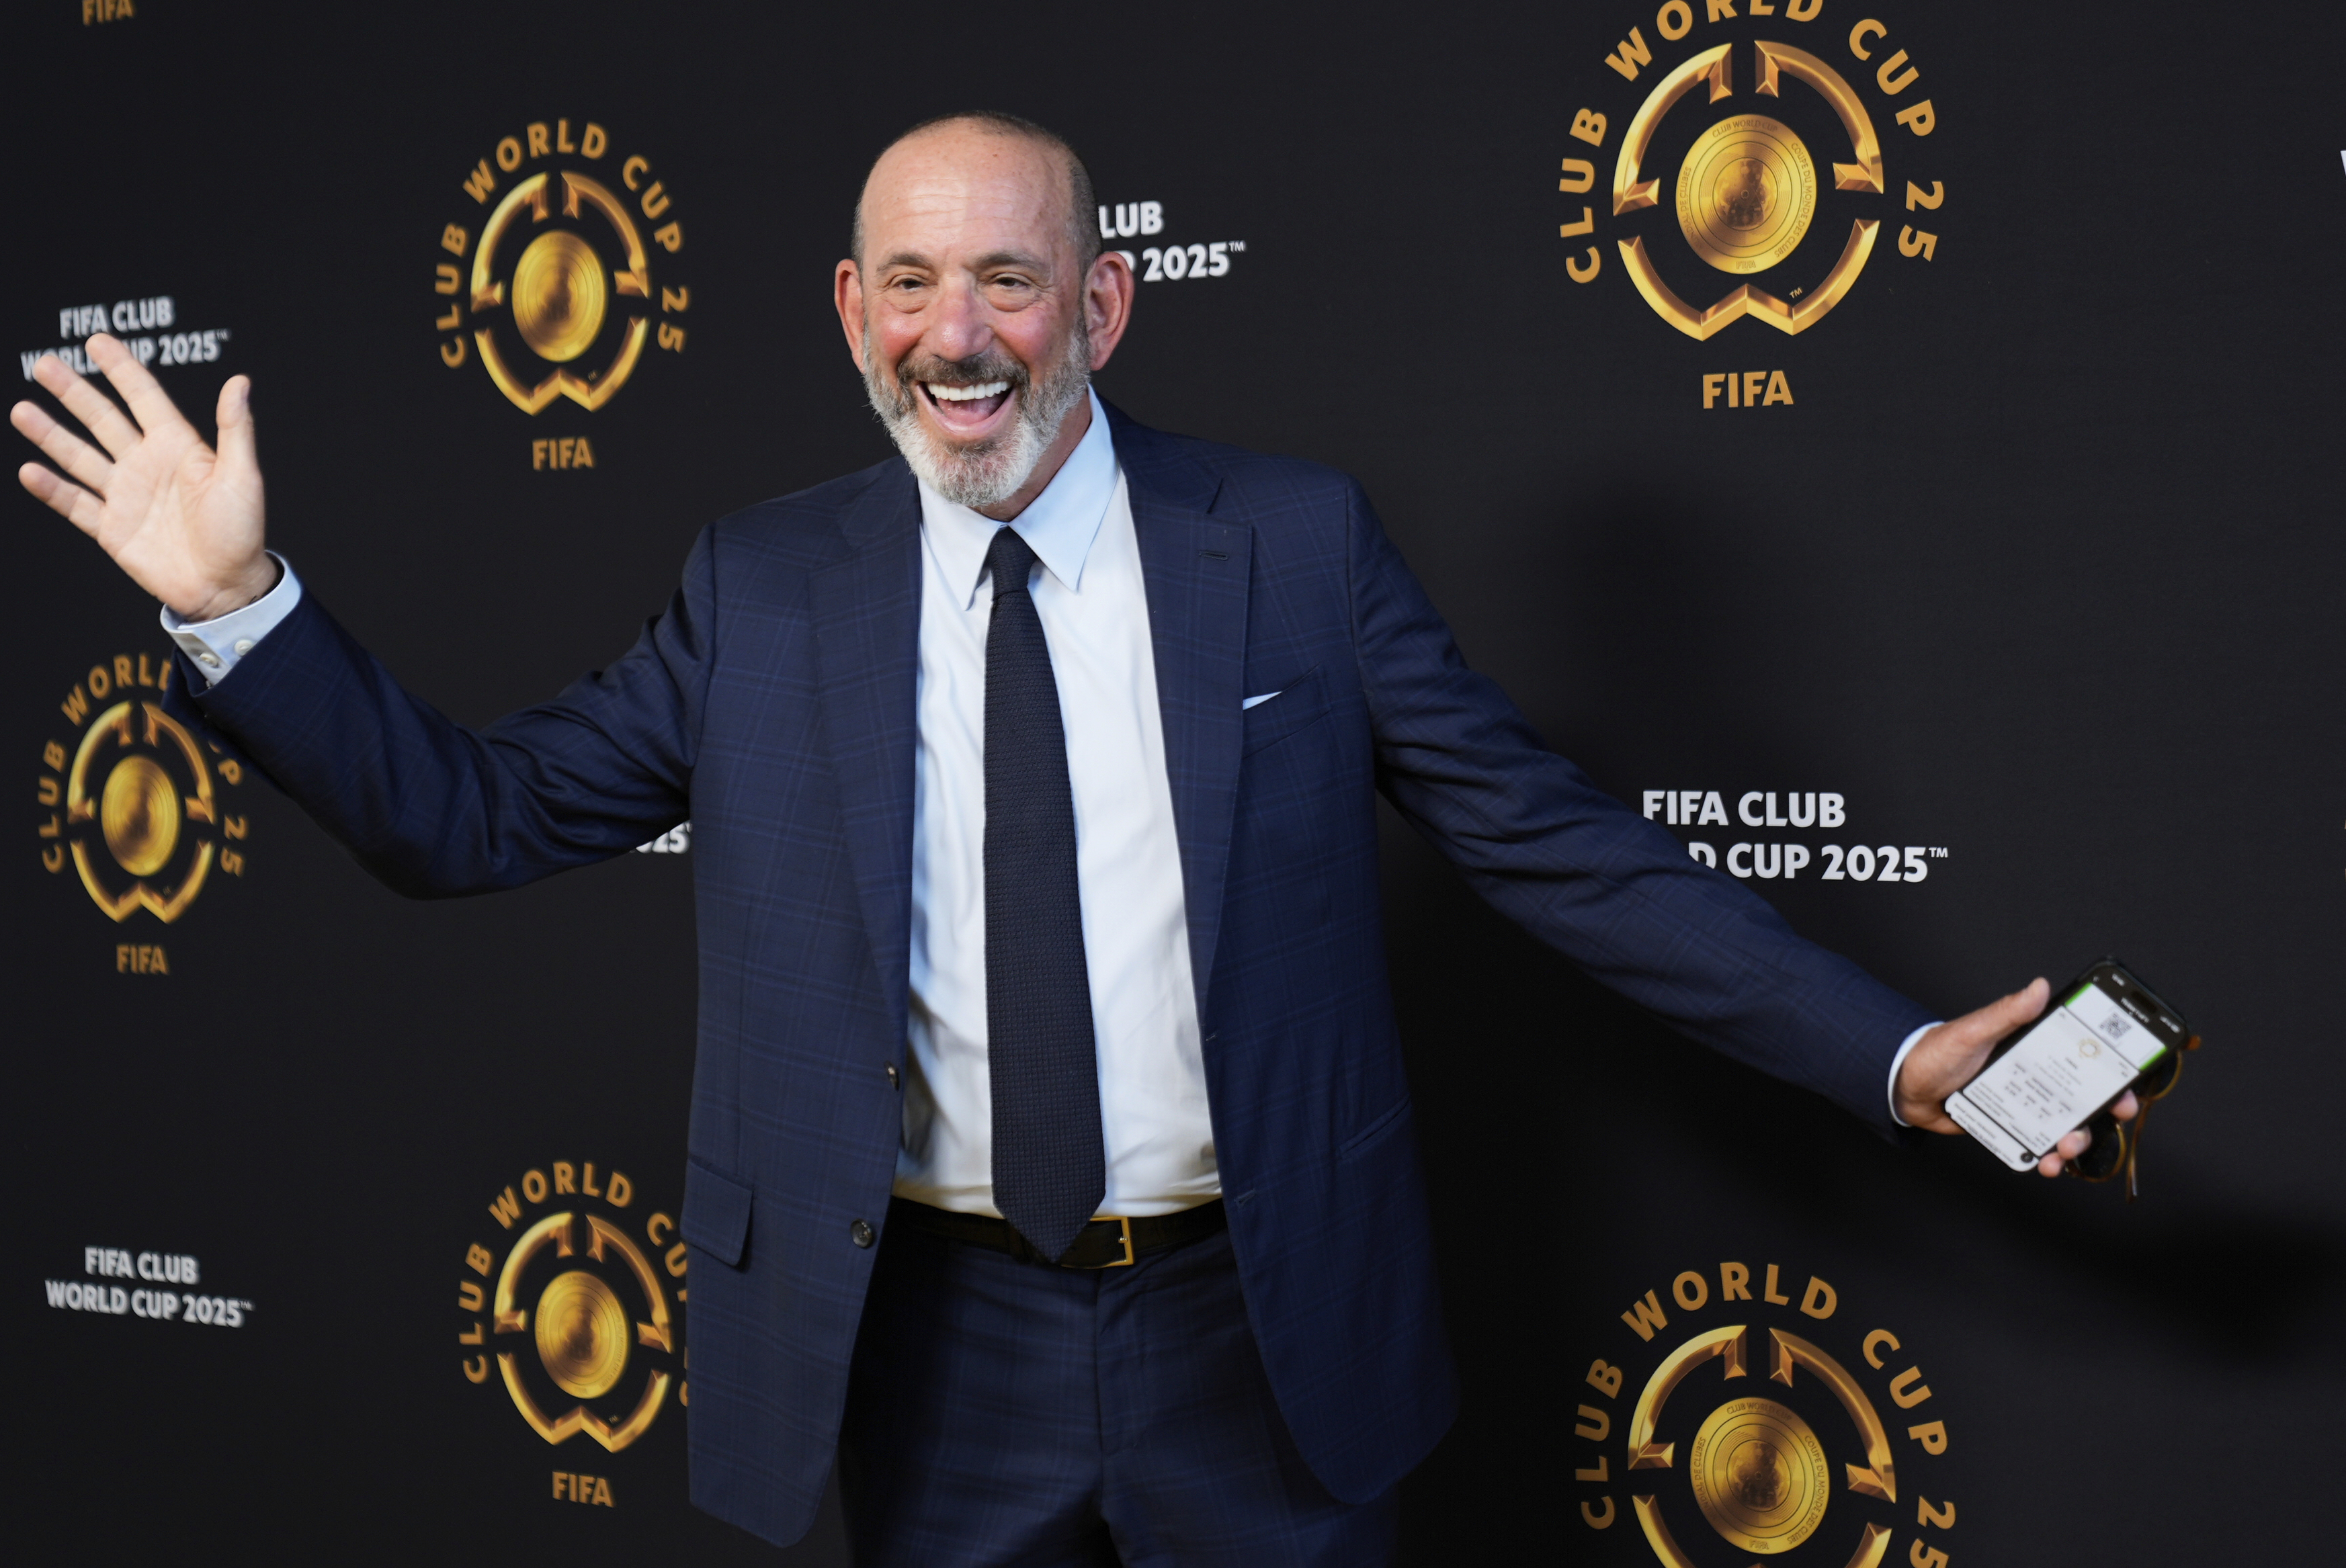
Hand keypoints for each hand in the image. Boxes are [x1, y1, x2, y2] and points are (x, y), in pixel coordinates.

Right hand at [12, 333, 272, 621]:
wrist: (227, 587)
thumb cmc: (242, 532)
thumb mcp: (242, 477)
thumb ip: (235, 429)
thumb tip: (240, 382)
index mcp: (179, 447)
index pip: (144, 397)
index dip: (122, 369)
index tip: (98, 341)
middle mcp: (147, 465)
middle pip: (103, 419)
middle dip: (74, 392)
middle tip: (45, 363)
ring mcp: (126, 495)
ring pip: (80, 456)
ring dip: (51, 434)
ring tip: (22, 410)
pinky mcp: (112, 529)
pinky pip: (75, 504)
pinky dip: (52, 489)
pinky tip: (29, 470)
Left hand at [1894, 978, 2139, 1176]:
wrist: (1904, 1084)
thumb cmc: (1938, 1050)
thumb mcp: (1974, 1030)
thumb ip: (2007, 1013)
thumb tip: (2038, 988)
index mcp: (2035, 1050)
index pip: (2083, 1059)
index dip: (2112, 1074)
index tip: (2128, 1087)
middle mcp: (2035, 1077)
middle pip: (2083, 1097)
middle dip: (2104, 1113)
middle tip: (2109, 1119)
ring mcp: (2024, 1105)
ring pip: (2065, 1126)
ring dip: (2075, 1140)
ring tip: (2065, 1148)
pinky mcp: (2008, 1127)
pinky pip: (2036, 1145)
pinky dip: (2046, 1157)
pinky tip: (2045, 1163)